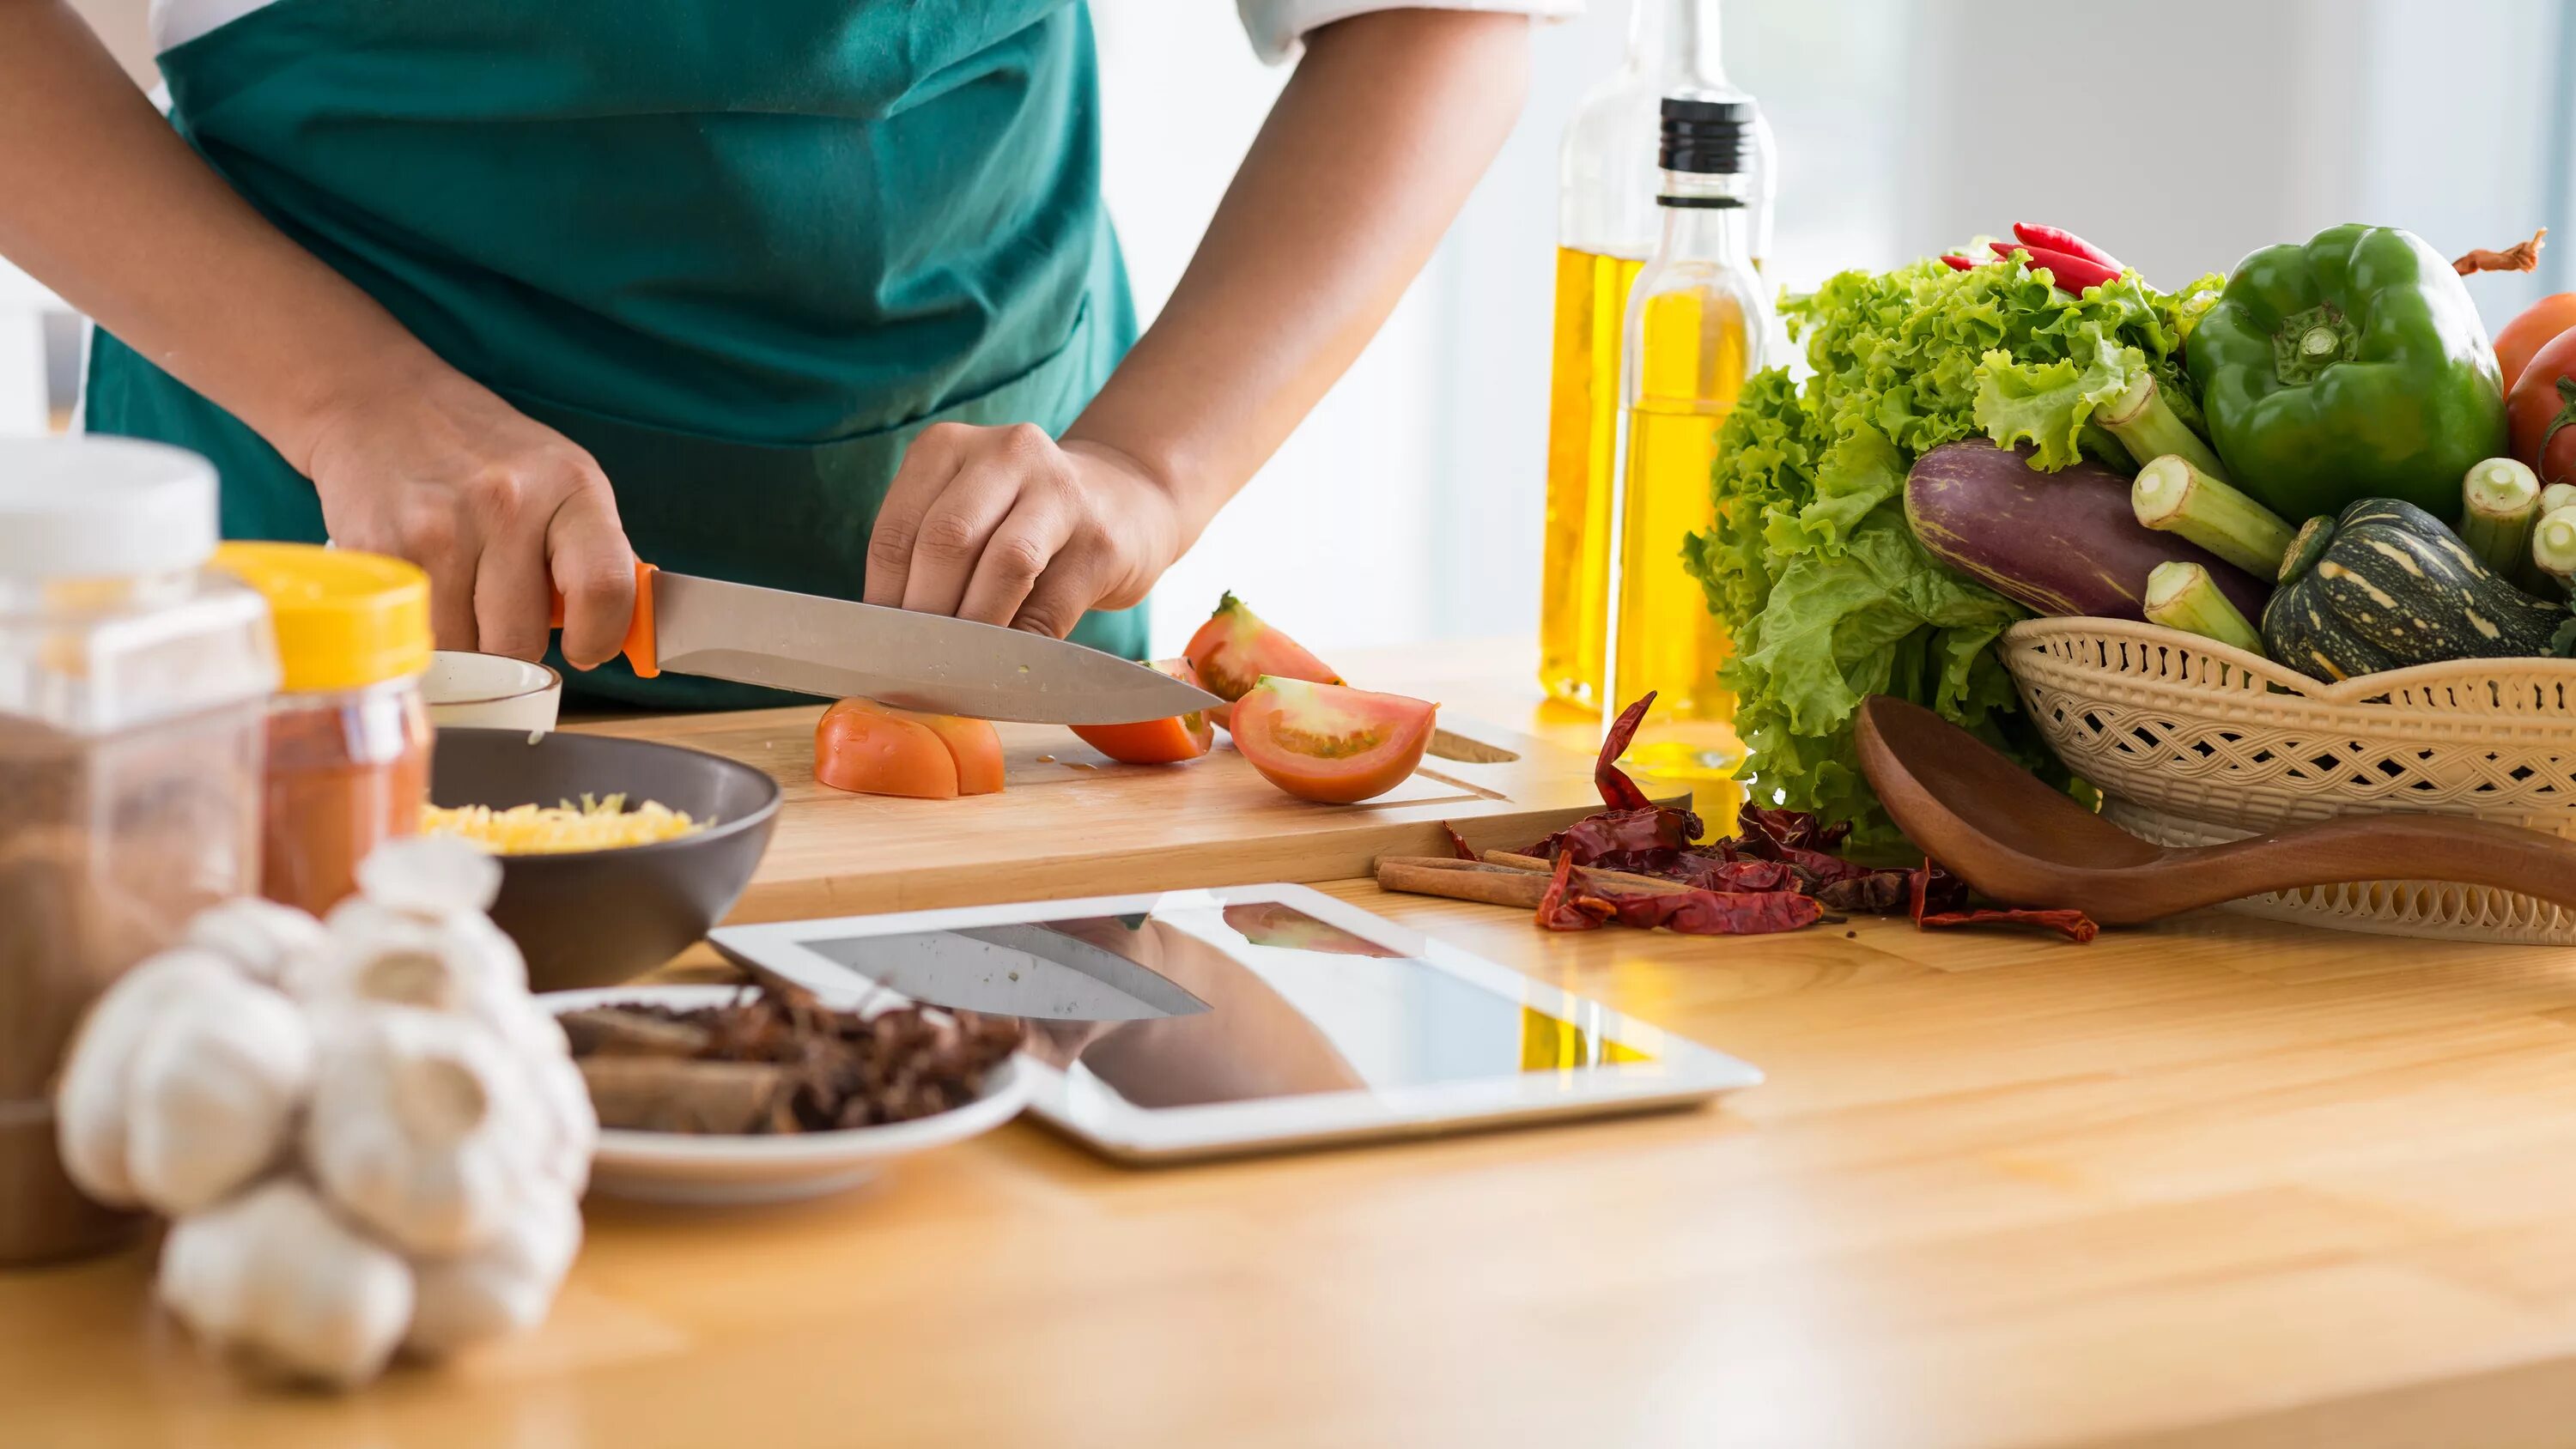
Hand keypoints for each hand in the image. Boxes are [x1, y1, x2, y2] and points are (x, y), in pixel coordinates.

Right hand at [299, 362, 638, 666]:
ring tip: (453, 588)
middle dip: (511, 645)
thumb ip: (593, 554)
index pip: (604, 588)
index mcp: (571, 485)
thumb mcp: (560, 481)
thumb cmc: (480, 451)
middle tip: (497, 610)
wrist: (378, 400)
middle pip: (520, 642)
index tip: (584, 649)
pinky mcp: (382, 549)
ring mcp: (439, 528)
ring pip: (462, 650)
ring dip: (459, 640)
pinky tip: (419, 584)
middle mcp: (507, 503)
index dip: (598, 638)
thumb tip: (626, 633)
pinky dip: (417, 626)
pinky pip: (412, 634)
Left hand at [863, 423, 1185, 636]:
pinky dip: (1022, 646)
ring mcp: (1061, 492)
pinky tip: (1006, 667)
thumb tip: (889, 641)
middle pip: (948, 540)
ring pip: (1005, 564)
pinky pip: (1052, 606)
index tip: (882, 648)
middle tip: (918, 664)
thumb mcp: (967, 513)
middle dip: (927, 614)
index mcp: (948, 447)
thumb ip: (928, 558)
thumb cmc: (1023, 520)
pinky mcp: (1102, 542)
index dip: (884, 599)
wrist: (1126, 501)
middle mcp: (1005, 453)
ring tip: (958, 667)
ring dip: (975, 628)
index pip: (898, 530)